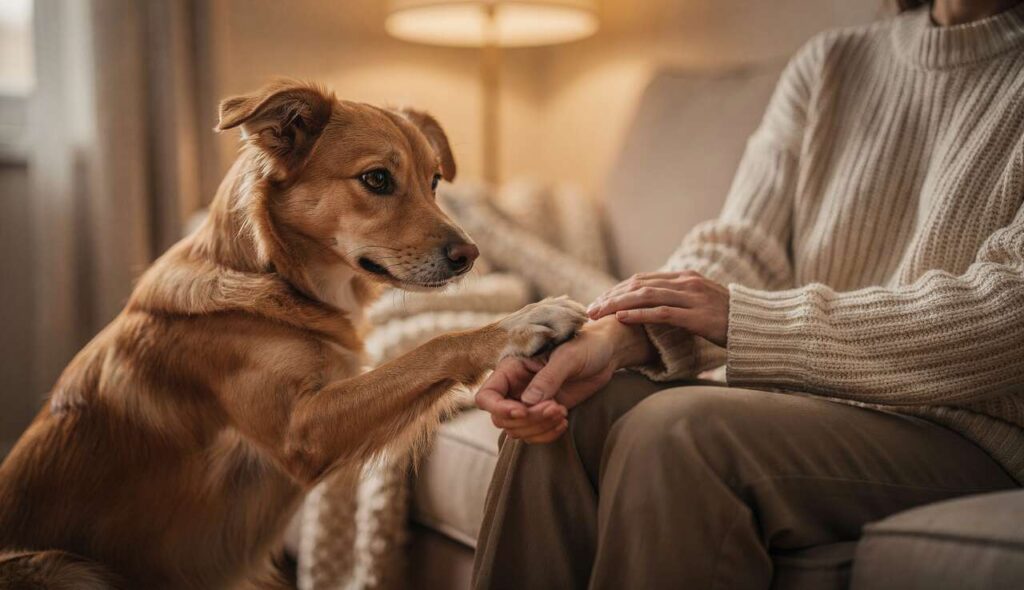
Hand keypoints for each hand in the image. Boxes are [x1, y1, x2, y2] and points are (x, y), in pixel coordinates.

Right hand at [474, 316, 653, 442]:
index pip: (487, 396)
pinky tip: (564, 422)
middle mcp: (516, 387)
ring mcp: (529, 402)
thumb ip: (548, 378)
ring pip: (518, 430)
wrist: (606, 352)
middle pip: (503, 418)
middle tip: (556, 408)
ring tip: (562, 413)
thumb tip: (528, 403)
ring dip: (539, 428)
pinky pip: (535, 434)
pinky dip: (547, 434)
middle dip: (528, 419)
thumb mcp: (568, 356)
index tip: (522, 411)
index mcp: (512, 368)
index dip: (499, 408)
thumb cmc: (585, 345)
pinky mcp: (544, 413)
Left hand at [587, 270, 730, 346]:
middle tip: (590, 309)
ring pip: (645, 296)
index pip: (642, 279)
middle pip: (638, 285)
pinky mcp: (697, 316)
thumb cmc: (729, 319)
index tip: (599, 300)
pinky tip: (621, 319)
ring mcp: (692, 298)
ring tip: (598, 314)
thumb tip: (656, 308)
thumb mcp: (702, 303)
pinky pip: (661, 313)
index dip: (617, 289)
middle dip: (611, 296)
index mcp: (685, 277)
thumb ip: (680, 301)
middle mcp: (686, 283)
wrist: (758, 326)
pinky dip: (638, 314)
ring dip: (617, 304)